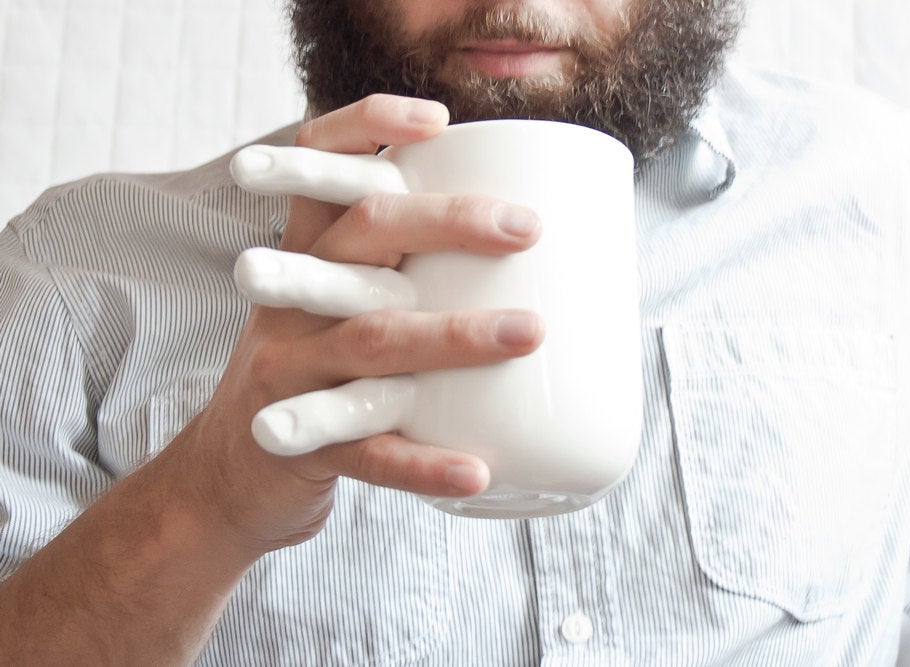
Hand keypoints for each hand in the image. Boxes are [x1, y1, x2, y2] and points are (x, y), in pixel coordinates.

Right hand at [166, 95, 543, 557]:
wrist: (234, 471)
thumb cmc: (316, 372)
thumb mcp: (335, 304)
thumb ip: (398, 269)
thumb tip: (521, 254)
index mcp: (305, 256)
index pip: (321, 168)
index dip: (367, 128)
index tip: (439, 121)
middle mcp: (292, 300)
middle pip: (359, 237)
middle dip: (443, 222)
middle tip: (524, 227)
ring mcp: (293, 370)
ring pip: (370, 340)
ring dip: (452, 334)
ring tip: (528, 332)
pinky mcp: (303, 442)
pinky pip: (369, 453)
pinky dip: (424, 463)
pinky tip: (477, 469)